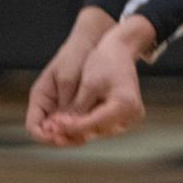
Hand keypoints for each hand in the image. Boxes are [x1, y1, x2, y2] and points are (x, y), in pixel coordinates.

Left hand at [35, 16, 156, 144]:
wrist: (120, 51)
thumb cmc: (104, 62)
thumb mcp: (88, 85)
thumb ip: (77, 109)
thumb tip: (61, 129)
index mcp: (124, 104)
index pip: (92, 123)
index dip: (71, 127)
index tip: (52, 126)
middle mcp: (131, 114)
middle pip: (96, 130)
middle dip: (73, 131)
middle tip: (51, 128)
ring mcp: (131, 117)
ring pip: (99, 131)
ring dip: (79, 131)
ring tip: (58, 126)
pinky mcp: (127, 117)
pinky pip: (105, 126)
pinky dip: (89, 125)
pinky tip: (72, 123)